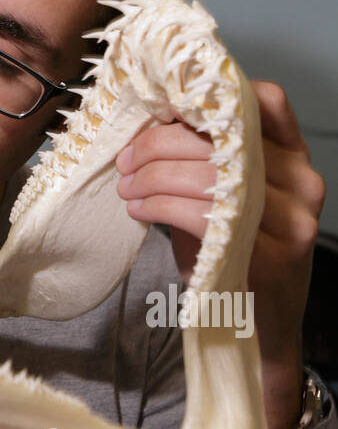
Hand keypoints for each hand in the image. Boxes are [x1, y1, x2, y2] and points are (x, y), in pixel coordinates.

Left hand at [114, 82, 325, 428]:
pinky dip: (159, 205)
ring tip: (126, 186)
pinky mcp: (270, 254)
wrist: (258, 329)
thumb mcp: (224, 197)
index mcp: (295, 158)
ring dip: (152, 176)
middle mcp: (303, 182)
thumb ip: (203, 158)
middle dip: (159, 143)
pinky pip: (200, 213)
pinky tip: (138, 209)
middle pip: (220, 136)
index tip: (161, 113)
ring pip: (205, 173)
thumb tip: (147, 122)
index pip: (264, 100)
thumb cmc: (232, 254)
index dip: (207, 98)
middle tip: (125, 160)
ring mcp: (291, 219)